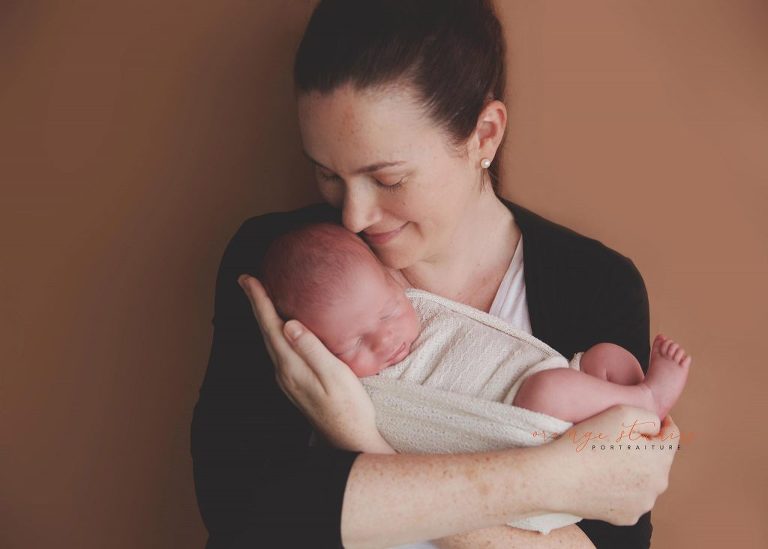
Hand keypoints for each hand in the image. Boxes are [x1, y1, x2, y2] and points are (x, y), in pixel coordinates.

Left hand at [238, 275, 391, 452]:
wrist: (350, 441)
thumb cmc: (349, 407)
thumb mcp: (335, 375)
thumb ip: (312, 349)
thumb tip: (288, 324)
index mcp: (291, 366)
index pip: (270, 326)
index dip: (259, 301)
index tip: (248, 279)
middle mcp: (284, 372)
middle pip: (266, 331)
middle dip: (257, 304)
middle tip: (248, 281)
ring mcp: (288, 380)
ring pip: (271, 341)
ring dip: (265, 318)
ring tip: (262, 298)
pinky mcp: (296, 384)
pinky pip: (280, 350)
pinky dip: (275, 332)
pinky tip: (283, 328)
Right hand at [544, 405, 677, 524]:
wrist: (557, 477)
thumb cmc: (588, 442)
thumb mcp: (623, 412)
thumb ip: (650, 417)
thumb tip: (657, 429)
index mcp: (660, 459)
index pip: (672, 435)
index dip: (661, 422)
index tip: (644, 418)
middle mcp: (657, 486)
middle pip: (658, 460)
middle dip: (645, 448)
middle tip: (618, 439)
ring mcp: (642, 505)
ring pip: (644, 480)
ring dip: (634, 469)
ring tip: (608, 460)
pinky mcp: (625, 518)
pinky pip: (630, 497)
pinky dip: (621, 488)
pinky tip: (603, 479)